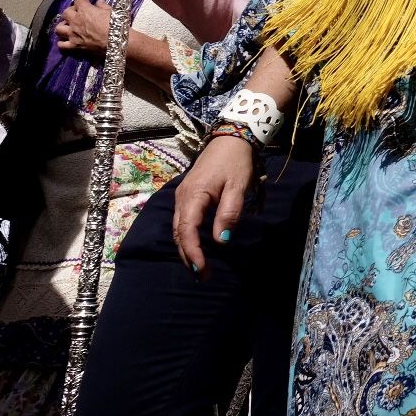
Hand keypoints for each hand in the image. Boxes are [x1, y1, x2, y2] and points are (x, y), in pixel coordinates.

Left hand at [54, 0, 111, 60]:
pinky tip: (66, 41)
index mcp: (85, 10)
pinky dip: (62, 43)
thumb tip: (99, 2)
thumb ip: (102, 6)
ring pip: (59, 28)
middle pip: (66, 12)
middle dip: (71, 11)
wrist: (119, 42)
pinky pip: (62, 45)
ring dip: (63, 26)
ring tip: (68, 26)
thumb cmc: (117, 24)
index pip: (78, 0)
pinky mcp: (75, 46)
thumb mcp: (111, 11)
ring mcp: (73, 34)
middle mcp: (75, 21)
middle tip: (77, 13)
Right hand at [172, 134, 256, 278]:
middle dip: (189, 256)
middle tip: (203, 276)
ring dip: (187, 249)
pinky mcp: (187, 196)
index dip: (193, 252)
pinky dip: (187, 238)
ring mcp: (182, 197)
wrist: (230, 139)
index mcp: (193, 195)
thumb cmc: (235, 162)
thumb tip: (221, 241)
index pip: (187, 231)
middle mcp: (182, 198)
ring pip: (178, 229)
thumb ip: (229, 213)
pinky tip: (197, 248)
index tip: (203, 269)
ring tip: (200, 268)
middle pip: (179, 234)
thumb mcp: (237, 187)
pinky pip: (182, 222)